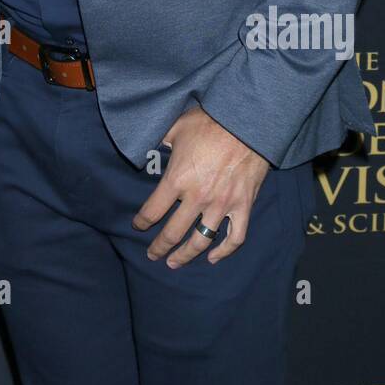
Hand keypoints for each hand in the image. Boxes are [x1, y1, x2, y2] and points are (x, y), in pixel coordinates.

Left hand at [132, 107, 269, 267]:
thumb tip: (143, 146)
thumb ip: (158, 140)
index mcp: (177, 179)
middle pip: (173, 232)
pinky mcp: (243, 206)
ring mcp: (222, 204)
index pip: (153, 210)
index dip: (142, 222)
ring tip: (175, 263)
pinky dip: (224, 251)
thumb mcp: (176, 126)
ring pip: (201, 240)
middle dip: (159, 247)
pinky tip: (213, 257)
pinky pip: (235, 237)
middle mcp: (197, 197)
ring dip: (186, 255)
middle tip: (152, 255)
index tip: (137, 226)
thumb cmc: (209, 121)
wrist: (247, 122)